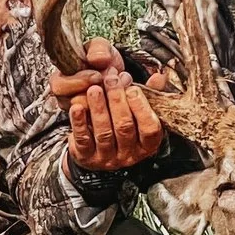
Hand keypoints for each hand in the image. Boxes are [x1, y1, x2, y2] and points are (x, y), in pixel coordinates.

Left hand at [52, 37, 164, 171]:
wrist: (96, 152)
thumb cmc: (122, 125)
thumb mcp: (139, 112)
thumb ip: (150, 94)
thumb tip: (158, 76)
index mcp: (147, 144)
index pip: (150, 129)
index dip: (141, 108)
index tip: (132, 89)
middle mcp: (129, 154)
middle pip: (125, 127)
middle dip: (117, 101)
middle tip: (110, 81)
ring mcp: (107, 158)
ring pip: (104, 133)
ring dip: (99, 109)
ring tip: (94, 89)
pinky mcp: (86, 157)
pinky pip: (83, 140)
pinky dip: (79, 123)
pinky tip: (76, 107)